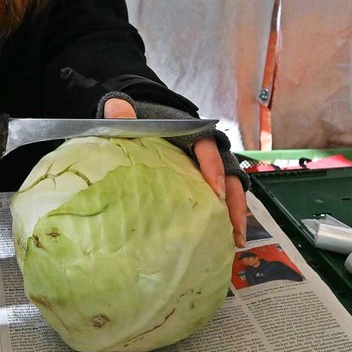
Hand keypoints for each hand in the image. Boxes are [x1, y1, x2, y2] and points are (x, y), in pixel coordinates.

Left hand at [103, 98, 246, 247]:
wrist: (141, 120)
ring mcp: (207, 167)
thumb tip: (116, 110)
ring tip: (236, 240)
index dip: (213, 166)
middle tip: (232, 224)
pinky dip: (225, 218)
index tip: (214, 189)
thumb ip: (123, 114)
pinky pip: (220, 199)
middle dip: (232, 198)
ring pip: (231, 187)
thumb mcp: (130, 116)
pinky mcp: (202, 183)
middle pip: (228, 171)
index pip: (207, 145)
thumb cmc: (139, 120)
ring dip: (235, 212)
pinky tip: (225, 241)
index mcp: (188, 132)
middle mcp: (204, 149)